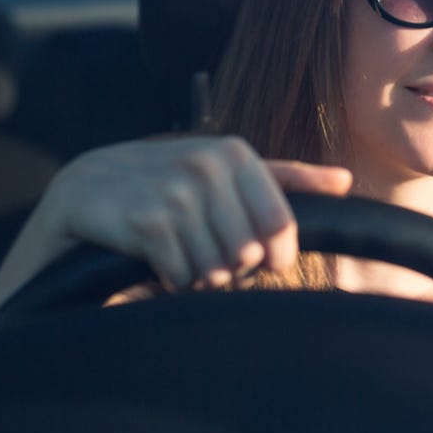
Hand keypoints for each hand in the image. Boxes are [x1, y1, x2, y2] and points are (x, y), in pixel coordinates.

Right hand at [28, 136, 351, 289]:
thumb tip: (345, 181)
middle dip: (227, 266)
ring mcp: (175, 190)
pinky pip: (182, 274)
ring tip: (178, 252)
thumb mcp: (227, 173)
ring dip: (197, 275)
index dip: (270, 257)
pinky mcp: (145, 219)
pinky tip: (155, 259)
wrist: (87, 190)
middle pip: (249, 255)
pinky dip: (172, 278)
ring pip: (216, 269)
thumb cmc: (165, 183)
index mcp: (235, 154)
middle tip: (200, 249)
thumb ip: (287, 178)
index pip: (281, 229)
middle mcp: (207, 165)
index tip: (251, 255)